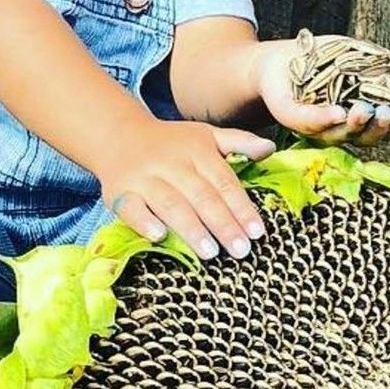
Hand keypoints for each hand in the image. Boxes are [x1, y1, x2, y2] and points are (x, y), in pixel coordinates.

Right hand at [96, 119, 274, 260]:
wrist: (119, 135)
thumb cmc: (171, 143)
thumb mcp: (205, 135)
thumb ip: (238, 142)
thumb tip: (270, 149)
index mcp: (197, 151)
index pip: (224, 182)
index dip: (241, 207)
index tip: (257, 232)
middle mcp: (171, 163)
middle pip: (201, 196)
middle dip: (223, 224)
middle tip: (241, 250)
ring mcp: (144, 178)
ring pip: (170, 204)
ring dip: (191, 228)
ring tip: (211, 253)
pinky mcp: (119, 192)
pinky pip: (131, 208)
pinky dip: (144, 222)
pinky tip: (159, 237)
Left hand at [253, 37, 389, 146]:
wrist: (283, 56)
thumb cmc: (326, 57)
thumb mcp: (362, 56)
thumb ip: (389, 71)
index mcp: (359, 117)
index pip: (384, 131)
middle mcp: (339, 128)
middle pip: (364, 140)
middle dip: (378, 128)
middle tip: (386, 113)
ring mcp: (315, 126)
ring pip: (338, 136)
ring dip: (354, 125)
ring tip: (363, 110)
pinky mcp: (290, 117)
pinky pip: (308, 122)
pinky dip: (323, 119)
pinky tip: (338, 112)